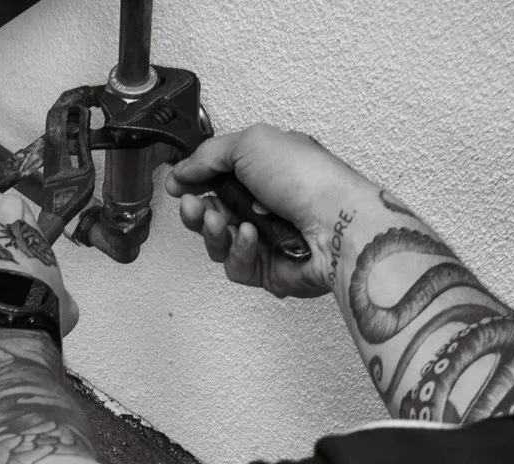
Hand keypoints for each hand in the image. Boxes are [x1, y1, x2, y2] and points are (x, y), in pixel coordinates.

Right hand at [166, 125, 369, 298]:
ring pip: (219, 242)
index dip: (194, 181)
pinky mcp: (268, 270)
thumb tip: (183, 169)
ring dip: (212, 230)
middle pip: (212, 213)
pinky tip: (249, 236)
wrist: (336, 224)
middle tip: (193, 205)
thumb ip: (209, 155)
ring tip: (218, 220)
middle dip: (196, 210)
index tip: (178, 184)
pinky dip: (239, 249)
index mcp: (266, 170)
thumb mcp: (251, 143)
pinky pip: (236, 265)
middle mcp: (266, 205)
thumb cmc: (309, 179)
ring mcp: (267, 239)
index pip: (218, 177)